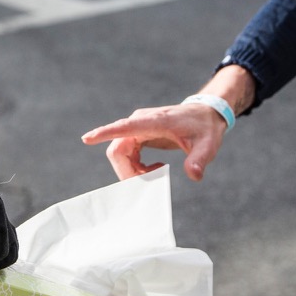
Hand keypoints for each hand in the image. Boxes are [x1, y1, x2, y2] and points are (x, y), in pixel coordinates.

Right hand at [81, 101, 228, 181]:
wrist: (205, 114)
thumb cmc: (206, 129)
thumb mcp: (208, 145)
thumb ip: (199, 160)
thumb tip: (194, 176)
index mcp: (155, 121)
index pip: (125, 126)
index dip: (105, 133)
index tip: (87, 138)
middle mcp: (141, 121)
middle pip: (117, 149)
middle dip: (127, 172)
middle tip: (152, 181)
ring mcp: (137, 127)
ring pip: (119, 154)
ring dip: (132, 171)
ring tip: (157, 173)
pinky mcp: (137, 133)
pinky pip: (125, 154)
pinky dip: (135, 168)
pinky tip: (154, 168)